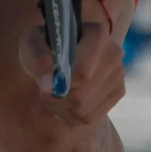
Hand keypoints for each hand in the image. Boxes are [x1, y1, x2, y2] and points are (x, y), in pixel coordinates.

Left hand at [22, 0, 129, 125]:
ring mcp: (118, 74)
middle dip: (57, 100)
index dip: (61, 85)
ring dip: (61, 109)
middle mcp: (113, 53)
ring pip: (85, 109)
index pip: (83, 73)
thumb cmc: (46, 45)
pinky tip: (65, 104)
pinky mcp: (118, 91)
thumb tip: (49, 79)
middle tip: (44, 93)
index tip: (44, 84)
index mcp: (96, 34)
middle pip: (82, 95)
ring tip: (52, 98)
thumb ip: (37, 56)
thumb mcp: (32, 42)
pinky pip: (91, 117)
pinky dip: (71, 116)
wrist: (62, 51)